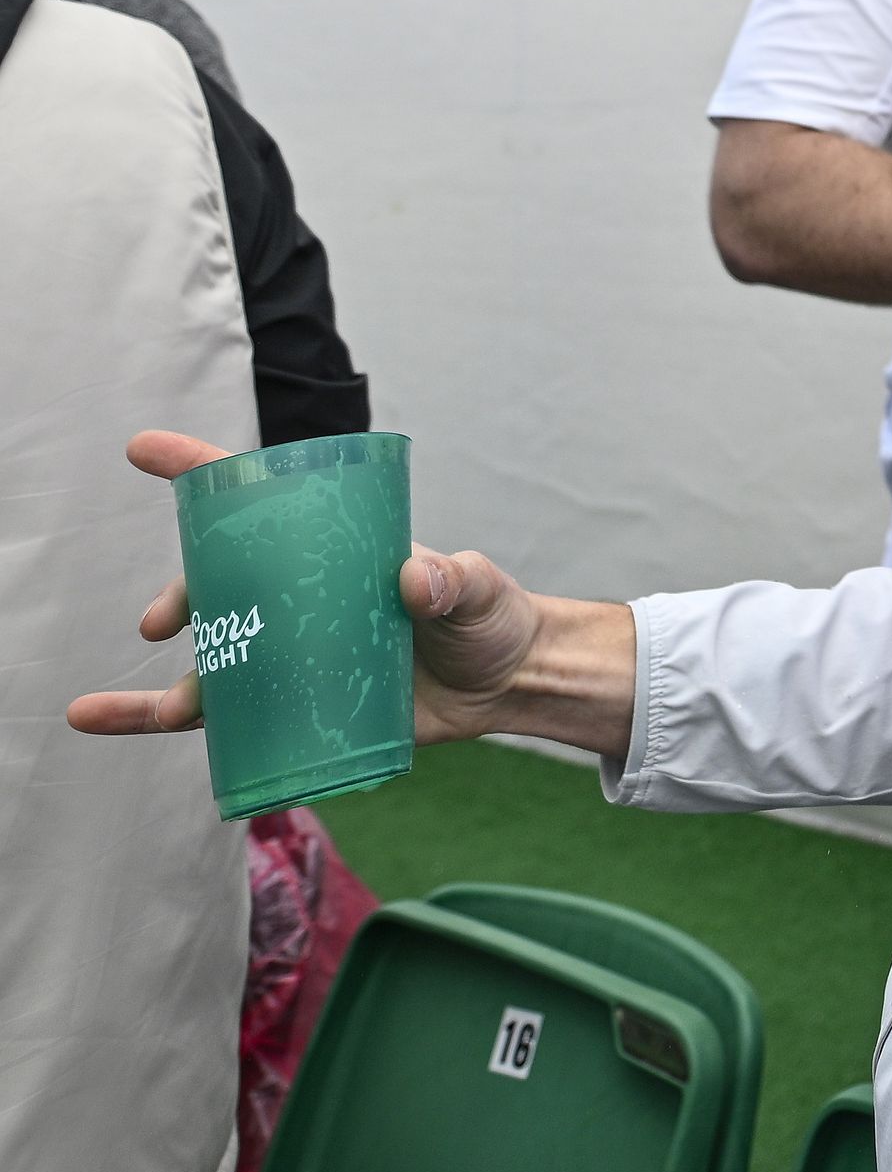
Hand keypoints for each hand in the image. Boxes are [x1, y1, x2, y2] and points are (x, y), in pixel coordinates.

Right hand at [66, 431, 637, 757]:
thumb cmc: (491, 620)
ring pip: (207, 661)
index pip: (258, 500)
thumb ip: (454, 580)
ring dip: (164, 683)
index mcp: (331, 549)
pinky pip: (219, 720)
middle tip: (164, 622)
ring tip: (151, 706)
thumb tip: (413, 579)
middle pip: (218, 585)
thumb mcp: (479, 589)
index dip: (199, 471)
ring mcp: (293, 654)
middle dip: (181, 597)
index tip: (144, 450)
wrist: (509, 685)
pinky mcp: (295, 707)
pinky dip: (154, 722)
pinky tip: (101, 721)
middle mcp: (299, 597)